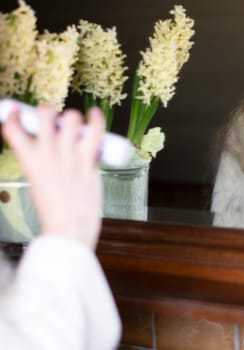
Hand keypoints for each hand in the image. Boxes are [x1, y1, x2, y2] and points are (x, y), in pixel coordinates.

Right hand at [1, 104, 104, 248]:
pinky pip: (95, 132)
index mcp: (29, 161)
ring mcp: (69, 156)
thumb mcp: (40, 184)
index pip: (13, 128)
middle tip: (55, 119)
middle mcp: (48, 153)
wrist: (69, 228)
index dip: (14, 115)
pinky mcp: (89, 161)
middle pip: (45, 114)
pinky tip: (95, 113)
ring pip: (71, 118)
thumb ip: (46, 165)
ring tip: (75, 124)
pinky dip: (97, 119)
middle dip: (49, 111)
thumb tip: (59, 150)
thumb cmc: (56, 212)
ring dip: (73, 117)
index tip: (18, 112)